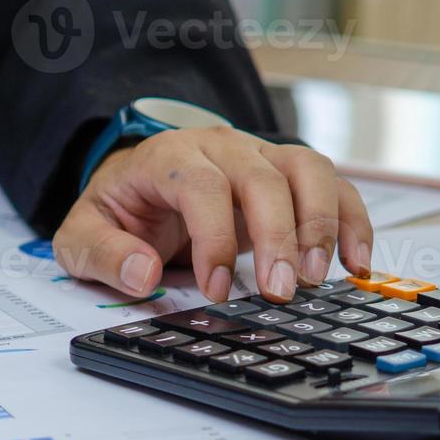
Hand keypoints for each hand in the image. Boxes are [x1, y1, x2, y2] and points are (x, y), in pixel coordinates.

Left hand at [53, 128, 372, 303]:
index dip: (214, 238)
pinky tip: (356, 263)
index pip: (201, 186)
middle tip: (280, 291)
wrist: (137, 185)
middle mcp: (219, 147)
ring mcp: (259, 155)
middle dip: (277, 235)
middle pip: (261, 176)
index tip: (215, 290)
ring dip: (321, 223)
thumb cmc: (118, 210)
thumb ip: (102, 253)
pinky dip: (352, 221)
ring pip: (306, 168)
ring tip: (317, 277)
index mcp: (167, 157)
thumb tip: (141, 274)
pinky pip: (333, 186)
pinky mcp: (287, 174)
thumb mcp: (83, 234)